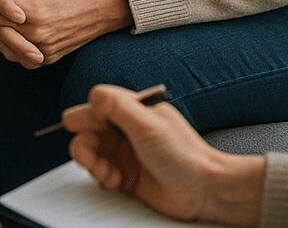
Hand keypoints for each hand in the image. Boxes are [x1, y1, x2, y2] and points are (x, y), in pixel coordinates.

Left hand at [0, 0, 61, 67]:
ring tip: (11, 15)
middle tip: (8, 2)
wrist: (104, 8)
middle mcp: (39, 37)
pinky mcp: (49, 59)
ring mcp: (44, 51)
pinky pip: (20, 58)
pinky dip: (14, 46)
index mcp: (35, 14)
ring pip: (5, 46)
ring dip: (3, 30)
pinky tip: (19, 30)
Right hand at [64, 85, 264, 225]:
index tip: (82, 128)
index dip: (85, 116)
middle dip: (84, 145)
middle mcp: (124, 129)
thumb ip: (118, 107)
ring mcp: (124, 153)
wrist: (205, 192)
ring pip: (90, 152)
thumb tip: (93, 95)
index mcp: (130, 109)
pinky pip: (100, 173)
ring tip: (107, 173)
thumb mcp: (148, 125)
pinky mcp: (125, 176)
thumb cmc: (184, 156)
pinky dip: (102, 177)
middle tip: (92, 158)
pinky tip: (115, 181)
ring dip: (92, 164)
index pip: (95, 104)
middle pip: (87, 130)